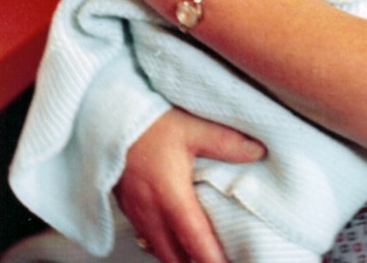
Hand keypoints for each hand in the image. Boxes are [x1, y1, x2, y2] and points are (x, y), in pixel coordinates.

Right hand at [115, 108, 264, 262]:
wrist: (108, 118)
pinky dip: (162, 245)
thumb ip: (226, 141)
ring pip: (159, 251)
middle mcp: (152, 212)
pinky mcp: (127, 207)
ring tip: (198, 254)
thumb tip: (257, 151)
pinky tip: (173, 236)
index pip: (196, 241)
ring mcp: (137, 212)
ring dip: (179, 257)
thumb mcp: (192, 127)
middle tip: (216, 260)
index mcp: (172, 197)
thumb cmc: (149, 123)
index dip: (212, 260)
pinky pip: (146, 237)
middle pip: (175, 257)